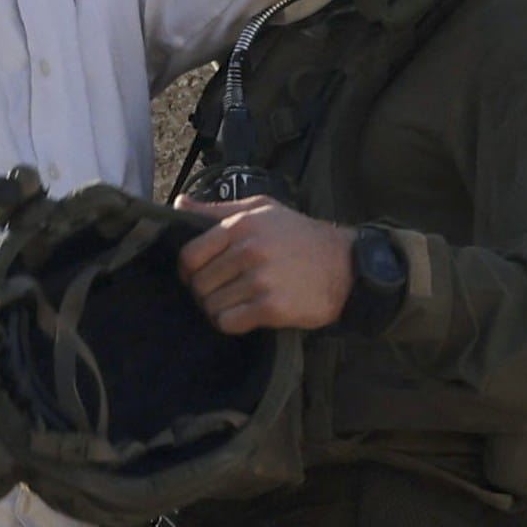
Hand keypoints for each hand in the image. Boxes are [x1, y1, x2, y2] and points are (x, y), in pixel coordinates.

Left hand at [177, 196, 355, 332]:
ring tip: (239, 301)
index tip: (199, 275)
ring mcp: (261, 280)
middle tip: (224, 291)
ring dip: (220, 308)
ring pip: (211, 305)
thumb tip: (178, 203)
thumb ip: (217, 210)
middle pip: (199, 284)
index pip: (189, 256)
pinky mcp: (272, 307)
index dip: (188, 271)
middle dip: (205, 291)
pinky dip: (232, 323)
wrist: (347, 265)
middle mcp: (249, 250)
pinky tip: (247, 314)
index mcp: (241, 225)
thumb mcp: (262, 210)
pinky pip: (228, 322)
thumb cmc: (299, 236)